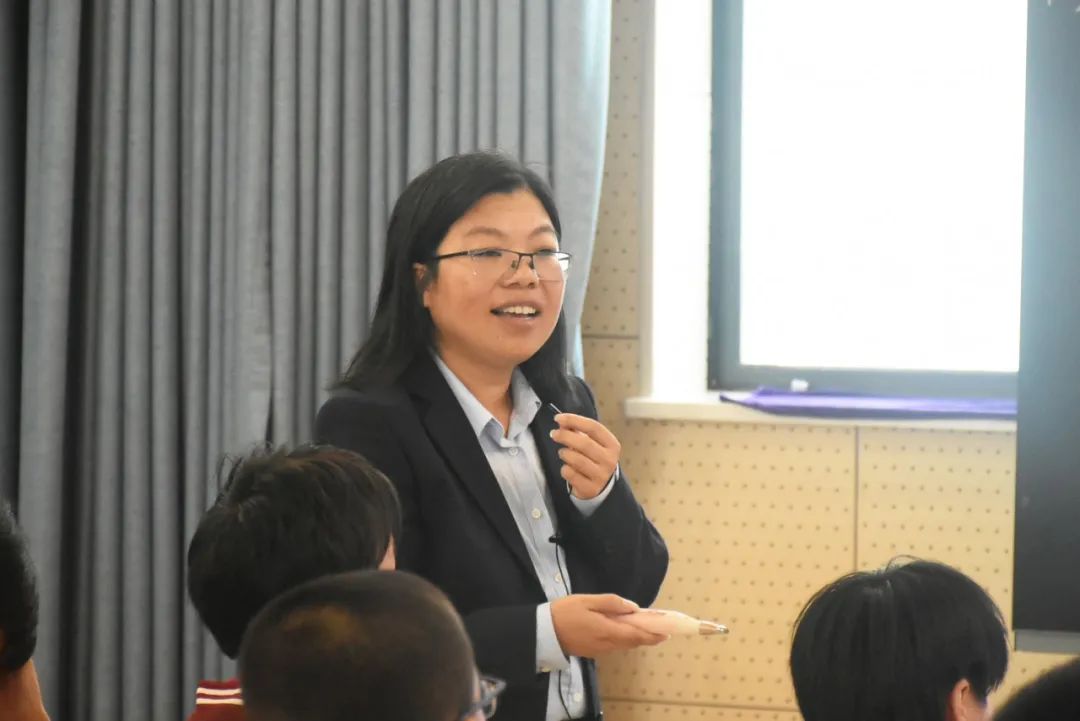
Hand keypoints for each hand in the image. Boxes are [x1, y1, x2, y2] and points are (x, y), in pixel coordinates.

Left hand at [550, 413, 620, 499]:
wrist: (601, 486)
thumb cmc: (594, 459)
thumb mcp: (592, 443)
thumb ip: (577, 431)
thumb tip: (562, 422)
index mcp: (612, 445)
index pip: (593, 427)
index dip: (574, 420)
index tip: (558, 418)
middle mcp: (609, 460)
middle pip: (585, 443)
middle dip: (565, 436)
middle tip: (554, 434)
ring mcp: (601, 476)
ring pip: (577, 460)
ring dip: (565, 453)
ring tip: (562, 452)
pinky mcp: (590, 488)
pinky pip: (571, 474)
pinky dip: (564, 469)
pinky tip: (567, 467)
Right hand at [550, 594, 668, 657]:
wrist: (543, 632)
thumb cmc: (565, 612)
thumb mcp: (588, 600)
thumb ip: (611, 603)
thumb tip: (633, 607)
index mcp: (608, 631)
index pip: (636, 635)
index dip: (653, 635)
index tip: (666, 632)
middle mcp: (607, 644)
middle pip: (633, 642)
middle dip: (647, 637)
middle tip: (659, 629)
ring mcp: (600, 650)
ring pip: (624, 645)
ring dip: (636, 638)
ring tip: (644, 627)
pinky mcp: (593, 651)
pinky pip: (614, 646)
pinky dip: (624, 639)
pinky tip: (624, 630)